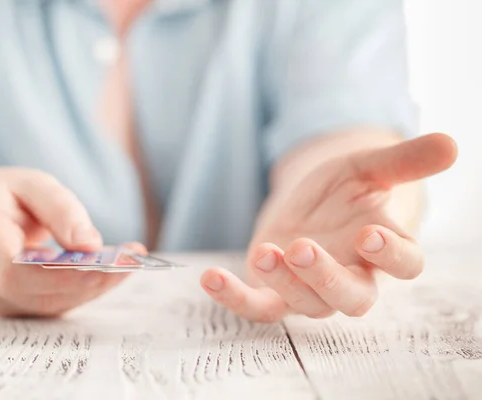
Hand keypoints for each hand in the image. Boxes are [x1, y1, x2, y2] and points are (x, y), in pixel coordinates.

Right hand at [0, 167, 143, 316]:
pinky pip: (48, 305)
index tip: (105, 260)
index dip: (59, 272)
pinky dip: (81, 291)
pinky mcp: (7, 305)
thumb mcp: (32, 184)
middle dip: (87, 280)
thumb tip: (90, 245)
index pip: (13, 267)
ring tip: (128, 264)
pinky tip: (107, 273)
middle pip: (33, 291)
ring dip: (92, 288)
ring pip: (45, 304)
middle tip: (131, 261)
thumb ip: (59, 209)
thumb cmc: (2, 195)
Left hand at [201, 133, 457, 321]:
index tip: (369, 233)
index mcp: (384, 248)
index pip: (404, 265)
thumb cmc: (344, 187)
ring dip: (283, 281)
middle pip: (352, 298)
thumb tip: (452, 143)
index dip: (391, 254)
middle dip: (327, 277)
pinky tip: (210, 277)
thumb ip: (405, 160)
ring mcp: (310, 289)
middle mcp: (351, 275)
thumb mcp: (368, 166)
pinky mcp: (273, 292)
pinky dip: (234, 297)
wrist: (308, 201)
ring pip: (306, 304)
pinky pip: (258, 307)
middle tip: (302, 248)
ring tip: (264, 250)